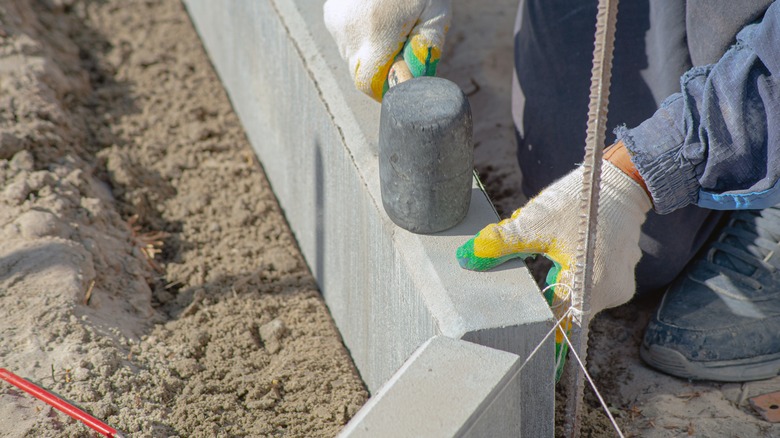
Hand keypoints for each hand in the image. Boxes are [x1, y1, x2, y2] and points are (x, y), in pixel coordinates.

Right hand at [323, 0, 450, 100]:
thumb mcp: (435, 16)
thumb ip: (425, 51)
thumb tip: (415, 83)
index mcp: (377, 32)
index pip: (369, 84)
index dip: (385, 89)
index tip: (401, 81)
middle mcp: (349, 29)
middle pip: (361, 72)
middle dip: (382, 69)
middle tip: (402, 48)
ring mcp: (336, 21)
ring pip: (353, 57)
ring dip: (371, 53)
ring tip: (390, 27)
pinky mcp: (331, 14)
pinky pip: (346, 40)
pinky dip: (362, 37)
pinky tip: (377, 18)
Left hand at [457, 161, 651, 316]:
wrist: (619, 179)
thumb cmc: (577, 202)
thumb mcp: (534, 224)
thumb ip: (500, 244)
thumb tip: (466, 257)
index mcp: (588, 290)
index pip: (556, 322)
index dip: (536, 322)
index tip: (522, 330)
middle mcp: (610, 295)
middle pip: (567, 307)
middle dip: (547, 289)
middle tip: (539, 266)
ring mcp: (620, 285)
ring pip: (578, 293)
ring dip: (561, 278)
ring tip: (557, 249)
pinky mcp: (622, 272)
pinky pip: (591, 281)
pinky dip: (576, 271)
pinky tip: (570, 247)